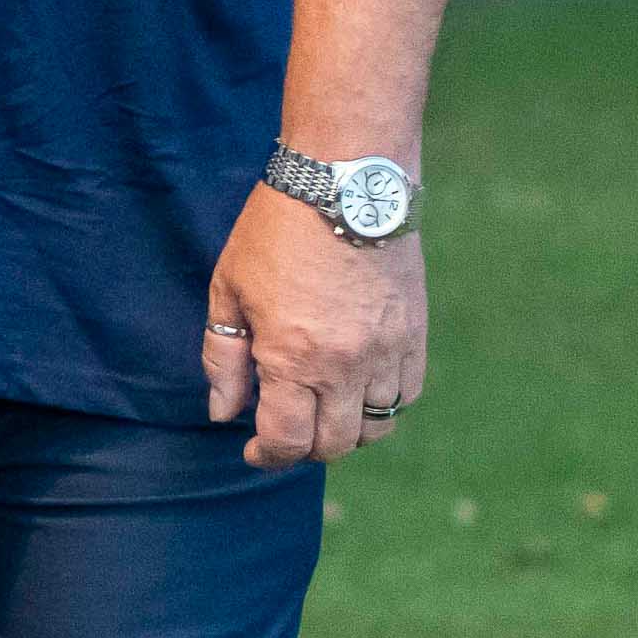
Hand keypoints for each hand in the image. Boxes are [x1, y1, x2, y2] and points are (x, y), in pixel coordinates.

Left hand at [199, 181, 424, 469]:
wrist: (346, 181)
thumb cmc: (276, 230)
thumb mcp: (228, 288)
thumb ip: (223, 357)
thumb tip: (223, 413)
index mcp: (291, 357)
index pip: (287, 441)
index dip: (267, 456)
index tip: (255, 450)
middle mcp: (344, 366)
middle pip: (333, 444)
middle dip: (304, 447)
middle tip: (287, 428)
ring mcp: (386, 353)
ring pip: (376, 426)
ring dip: (347, 429)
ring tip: (323, 407)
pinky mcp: (414, 335)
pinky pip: (406, 395)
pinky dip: (383, 404)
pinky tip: (359, 386)